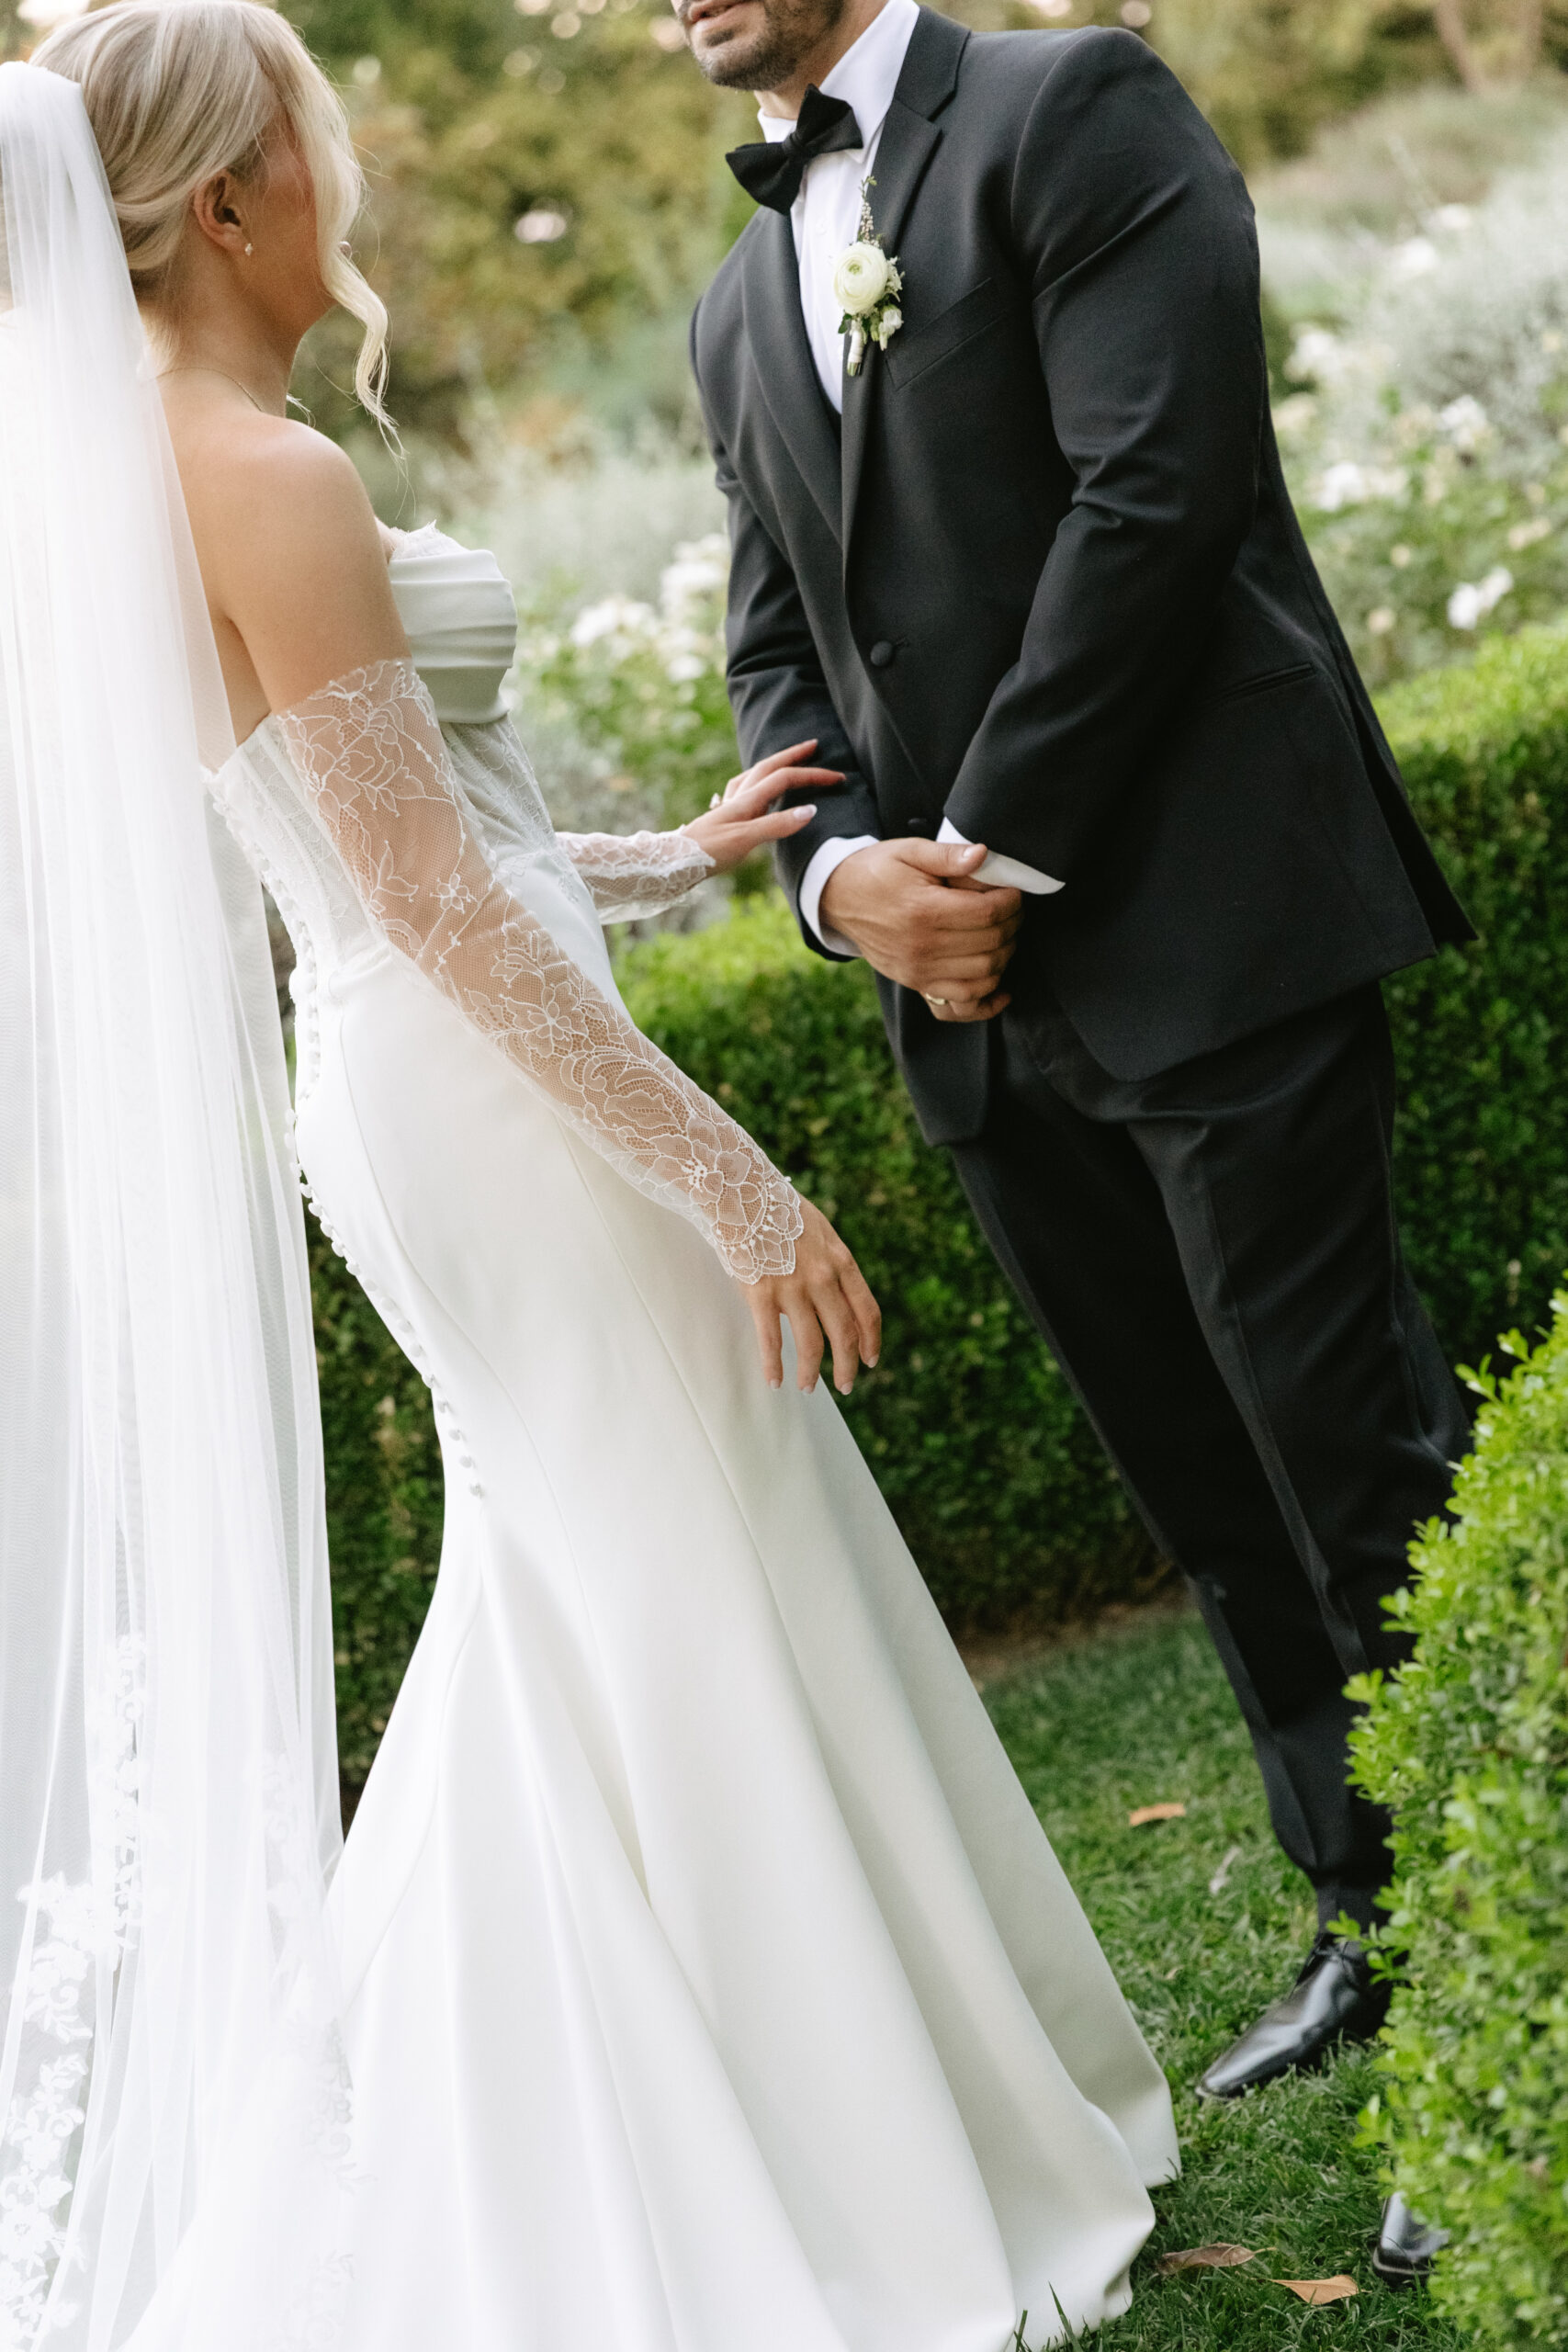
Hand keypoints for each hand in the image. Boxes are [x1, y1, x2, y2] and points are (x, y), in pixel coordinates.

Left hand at [683, 740, 842, 874]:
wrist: (673, 862)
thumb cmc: (708, 852)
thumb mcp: (746, 840)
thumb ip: (777, 825)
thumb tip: (810, 810)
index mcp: (747, 800)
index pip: (785, 778)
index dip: (813, 776)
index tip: (838, 778)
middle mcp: (738, 797)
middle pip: (769, 766)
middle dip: (793, 755)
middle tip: (813, 745)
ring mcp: (729, 805)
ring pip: (755, 775)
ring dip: (774, 764)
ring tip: (787, 761)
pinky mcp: (723, 816)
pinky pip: (744, 789)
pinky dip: (756, 782)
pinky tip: (753, 791)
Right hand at [742, 1198, 881, 1395]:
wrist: (741, 1193)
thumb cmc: (778, 1210)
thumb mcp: (821, 1231)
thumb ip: (832, 1264)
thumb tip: (835, 1295)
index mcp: (841, 1262)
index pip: (867, 1310)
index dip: (871, 1340)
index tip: (871, 1360)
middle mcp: (822, 1278)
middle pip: (844, 1333)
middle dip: (848, 1365)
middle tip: (846, 1385)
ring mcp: (792, 1287)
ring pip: (811, 1343)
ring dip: (812, 1373)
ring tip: (808, 1388)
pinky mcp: (761, 1294)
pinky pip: (771, 1341)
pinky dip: (774, 1366)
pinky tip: (774, 1381)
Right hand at [819, 838, 1022, 1021]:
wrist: (838, 899)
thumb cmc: (877, 871)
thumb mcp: (909, 851)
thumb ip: (948, 853)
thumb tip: (983, 855)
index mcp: (923, 910)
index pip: (987, 913)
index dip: (1011, 903)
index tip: (1014, 893)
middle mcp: (922, 946)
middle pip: (990, 944)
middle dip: (1012, 926)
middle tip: (1014, 911)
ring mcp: (918, 971)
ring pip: (983, 975)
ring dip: (1005, 956)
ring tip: (1004, 935)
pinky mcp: (916, 984)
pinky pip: (961, 1003)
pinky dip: (988, 998)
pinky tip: (1002, 987)